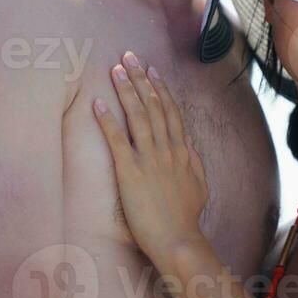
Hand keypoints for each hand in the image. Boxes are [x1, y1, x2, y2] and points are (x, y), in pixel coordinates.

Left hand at [93, 51, 208, 262]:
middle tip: (128, 57)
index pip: (170, 111)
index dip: (160, 88)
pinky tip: (98, 102)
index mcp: (181, 151)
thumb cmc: (186, 218)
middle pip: (153, 105)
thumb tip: (187, 141)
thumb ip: (193, 160)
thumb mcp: (199, 185)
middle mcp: (166, 149)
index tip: (152, 70)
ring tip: (114, 69)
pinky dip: (107, 119)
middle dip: (140, 79)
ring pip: (137, 115)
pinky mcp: (130, 172)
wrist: (179, 240)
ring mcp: (148, 159)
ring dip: (125, 90)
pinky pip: (117, 139)